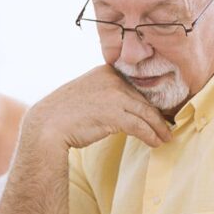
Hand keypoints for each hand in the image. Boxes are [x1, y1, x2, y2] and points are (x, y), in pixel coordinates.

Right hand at [26, 64, 170, 148]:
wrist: (46, 126)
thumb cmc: (63, 113)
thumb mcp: (84, 91)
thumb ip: (103, 92)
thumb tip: (122, 104)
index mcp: (104, 71)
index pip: (135, 83)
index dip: (149, 98)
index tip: (158, 109)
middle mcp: (112, 79)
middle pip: (143, 97)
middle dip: (157, 114)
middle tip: (167, 126)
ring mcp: (114, 96)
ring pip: (146, 112)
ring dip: (159, 128)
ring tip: (166, 137)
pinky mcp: (115, 115)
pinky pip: (140, 126)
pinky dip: (151, 136)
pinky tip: (155, 143)